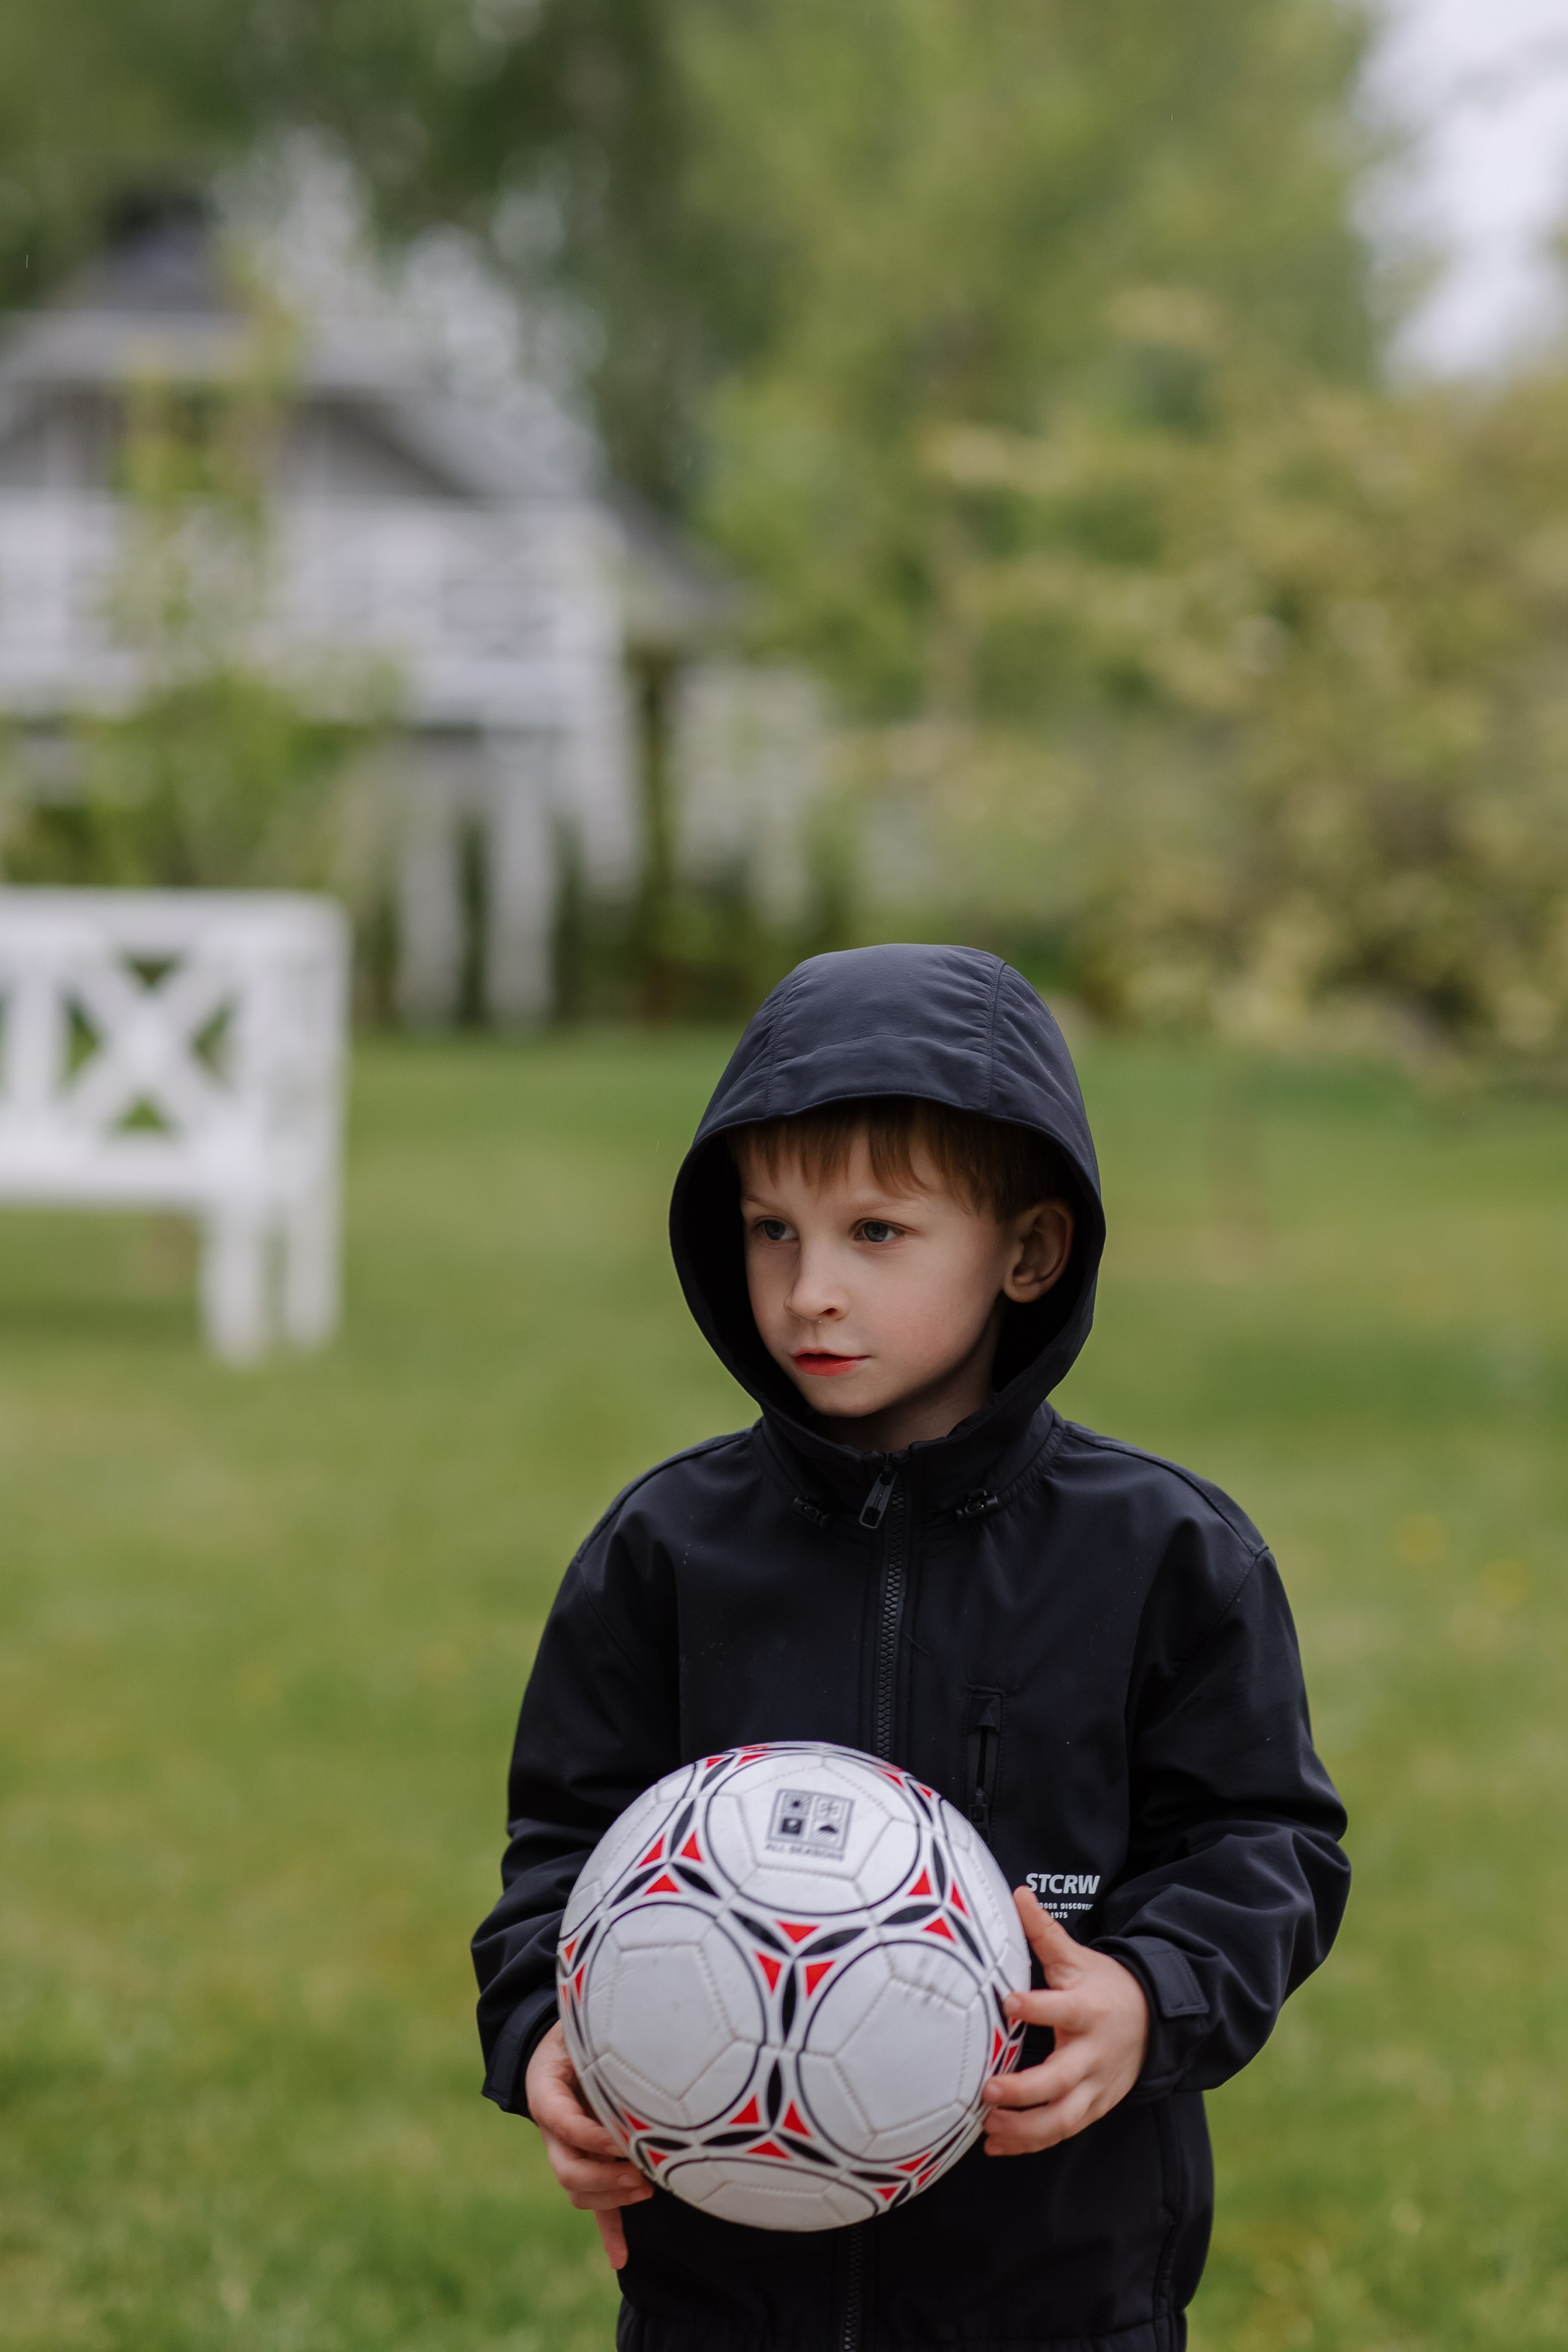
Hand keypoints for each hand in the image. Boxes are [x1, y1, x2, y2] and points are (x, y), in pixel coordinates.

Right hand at [524, 2020, 652, 2268]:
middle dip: (605, 2177)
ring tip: (647, 2189)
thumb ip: (600, 2038)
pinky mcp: (588, 2165)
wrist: (564, 2046)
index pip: (561, 2122)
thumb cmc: (578, 2031)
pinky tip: (620, 2258)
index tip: (624, 2139)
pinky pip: (595, 2205)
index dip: (591, 2136)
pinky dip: (609, 2232)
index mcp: (546, 2092)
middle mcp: (553, 2129)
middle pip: (567, 2169)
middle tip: (641, 2172)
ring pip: (580, 2190)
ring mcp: (567, 2152)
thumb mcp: (580, 2027)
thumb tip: (643, 2036)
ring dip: (612, 2199)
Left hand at [981, 1886, 1149, 2154]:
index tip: (1007, 2004)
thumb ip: (1044, 1932)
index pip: (1061, 2009)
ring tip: (988, 2126)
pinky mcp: (1094, 2108)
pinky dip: (1030, 2142)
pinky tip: (997, 2144)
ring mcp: (1096, 2086)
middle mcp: (1093, 2053)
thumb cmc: (1105, 1986)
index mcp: (1088, 2009)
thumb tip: (1017, 1892)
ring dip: (1024, 2129)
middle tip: (988, 2090)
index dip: (1035, 2008)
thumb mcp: (1078, 1957)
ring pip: (1062, 2118)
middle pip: (1060, 2080)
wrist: (1155, 2022)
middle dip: (1025, 2091)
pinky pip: (1062, 2131)